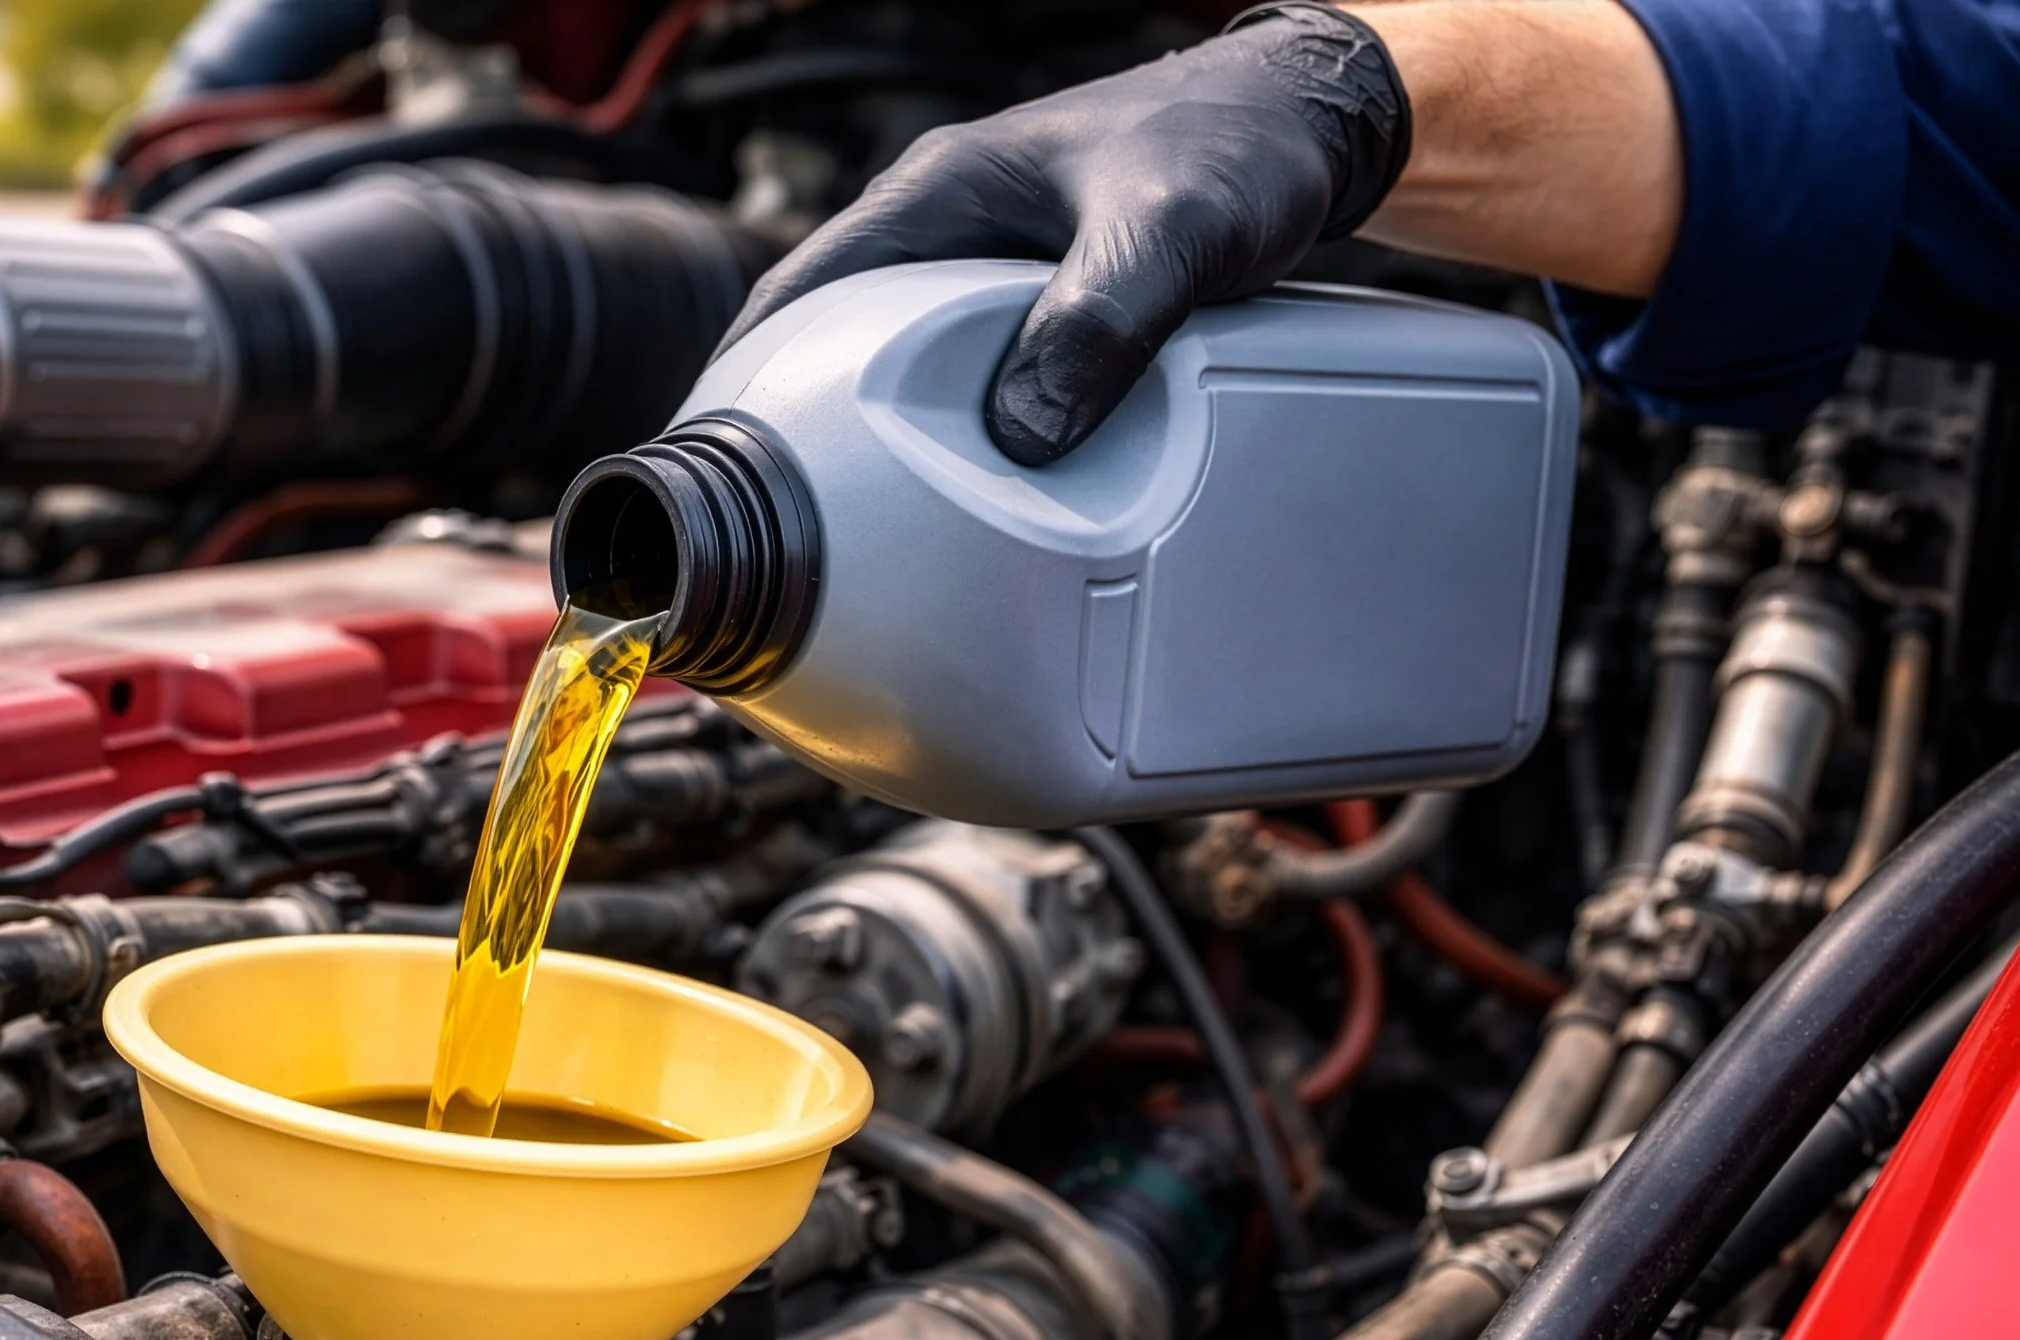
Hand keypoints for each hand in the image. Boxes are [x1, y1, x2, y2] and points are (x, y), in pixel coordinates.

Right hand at [714, 2, 1410, 464]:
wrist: (1312, 123)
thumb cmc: (1236, 144)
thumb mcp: (1165, 235)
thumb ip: (1097, 326)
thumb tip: (1024, 433)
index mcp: (938, 197)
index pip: (797, 293)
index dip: (740, 380)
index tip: (706, 465)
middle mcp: (946, 233)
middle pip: (830, 344)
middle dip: (794, 431)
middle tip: (772, 531)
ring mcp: (986, 271)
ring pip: (896, 371)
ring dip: (875, 444)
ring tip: (852, 536)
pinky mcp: (1032, 310)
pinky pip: (961, 383)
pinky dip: (945, 441)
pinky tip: (959, 501)